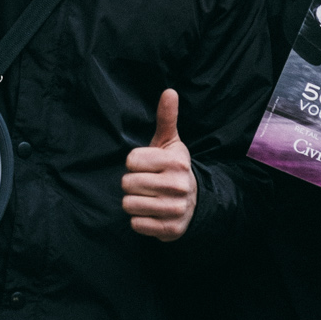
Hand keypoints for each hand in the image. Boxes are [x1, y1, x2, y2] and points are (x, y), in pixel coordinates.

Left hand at [122, 89, 197, 240]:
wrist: (193, 202)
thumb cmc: (172, 167)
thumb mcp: (170, 143)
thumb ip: (166, 118)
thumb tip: (169, 90)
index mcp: (176, 161)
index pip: (131, 160)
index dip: (134, 163)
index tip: (146, 165)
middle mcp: (178, 185)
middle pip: (128, 183)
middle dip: (131, 184)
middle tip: (145, 183)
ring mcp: (176, 208)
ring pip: (129, 204)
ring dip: (134, 202)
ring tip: (147, 197)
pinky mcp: (171, 229)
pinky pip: (136, 224)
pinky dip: (139, 220)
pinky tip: (151, 213)